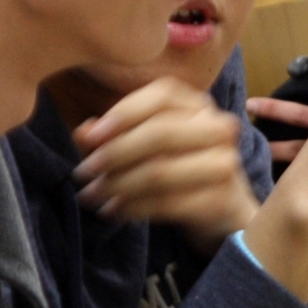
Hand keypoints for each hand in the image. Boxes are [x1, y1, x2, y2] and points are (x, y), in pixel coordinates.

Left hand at [72, 78, 259, 246]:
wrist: (224, 211)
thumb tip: (84, 132)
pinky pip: (167, 203)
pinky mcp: (221, 200)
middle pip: (160, 133)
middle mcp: (218, 127)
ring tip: (91, 196)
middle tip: (83, 173)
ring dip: (117, 185)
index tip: (89, 137)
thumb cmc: (178, 169)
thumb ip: (114, 135)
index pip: (162, 96)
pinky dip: (132, 208)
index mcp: (199, 105)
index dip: (123, 113)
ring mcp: (225, 163)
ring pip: (160, 171)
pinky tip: (113, 211)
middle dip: (113, 154)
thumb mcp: (146, 146)